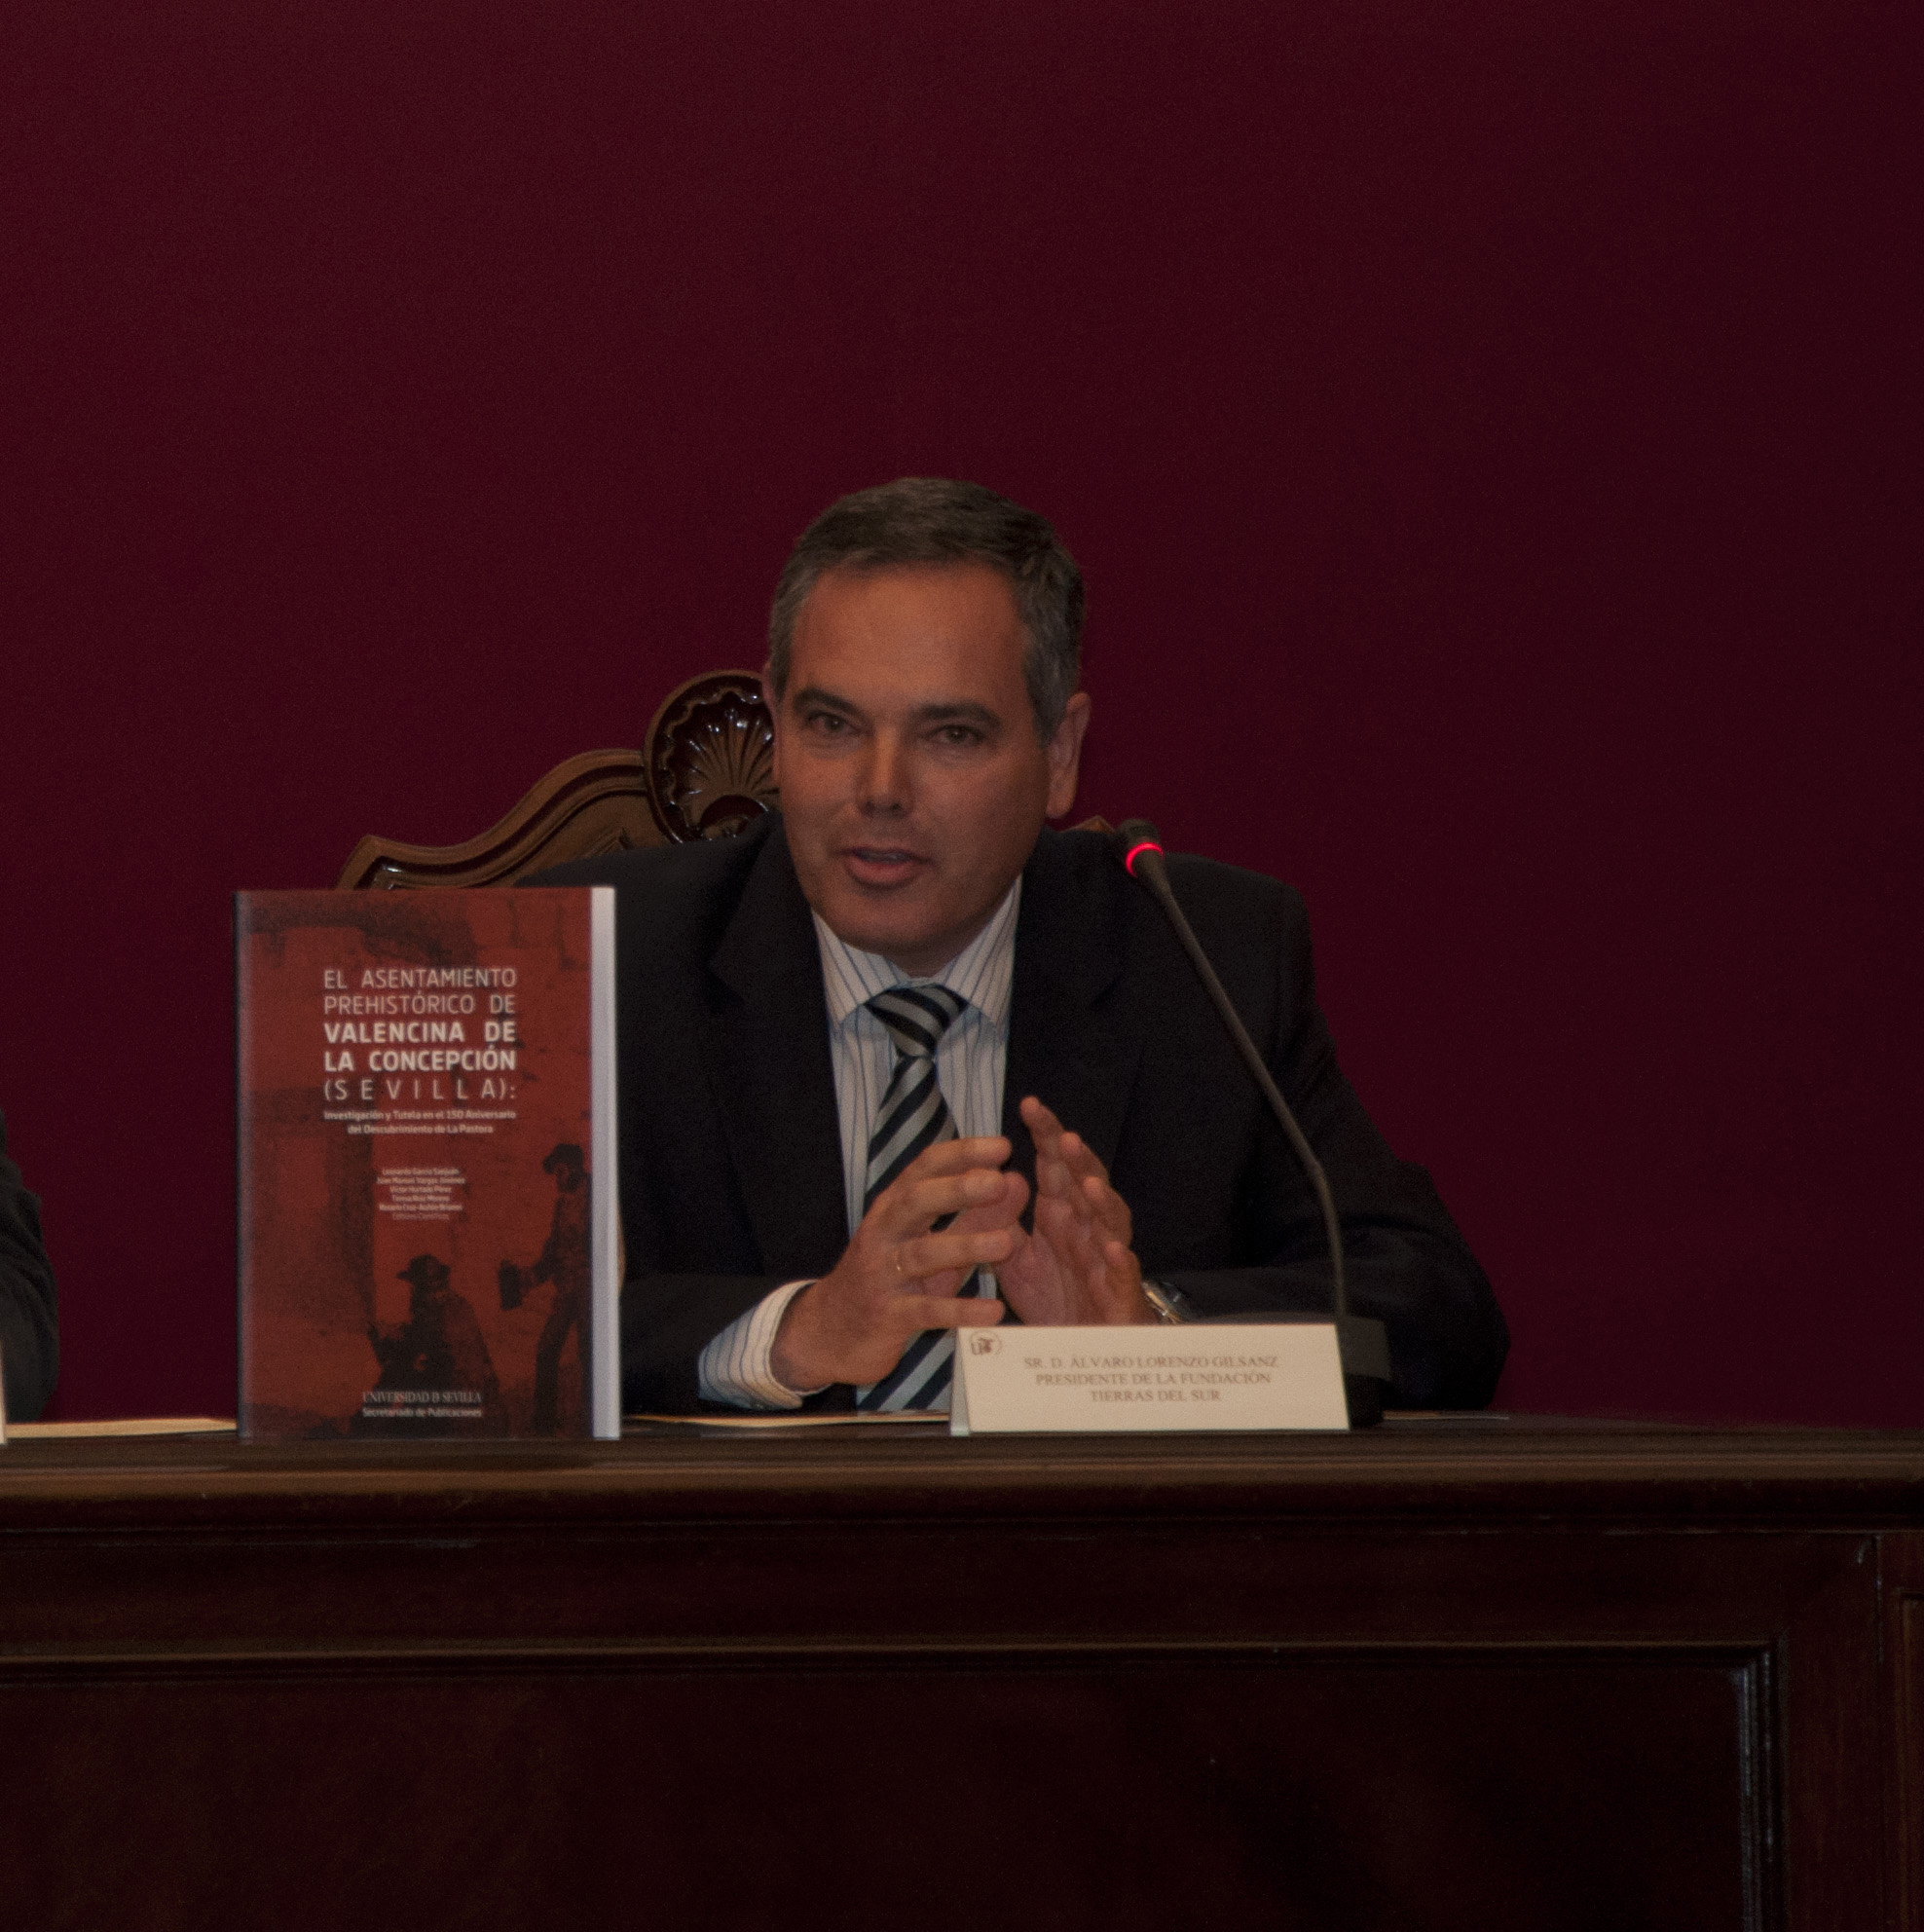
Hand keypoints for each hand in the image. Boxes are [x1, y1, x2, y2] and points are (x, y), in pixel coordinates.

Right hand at [771, 1137, 1018, 1388]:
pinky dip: (960, 1310)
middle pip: (916, 1202)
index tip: (1001, 1146)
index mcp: (895, 1207)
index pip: (925, 1169)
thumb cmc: (891, 1279)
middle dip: (957, 1189)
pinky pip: (925, 1310)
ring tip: (1006, 1243)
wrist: (832, 1332)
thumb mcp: (932, 1243)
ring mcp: (881, 1274)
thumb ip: (974, 1216)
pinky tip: (994, 1311)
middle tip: (997, 1181)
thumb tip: (1017, 1181)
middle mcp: (883, 1232)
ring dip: (964, 1246)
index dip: (962, 1155)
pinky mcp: (886, 1316)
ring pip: (921, 1254)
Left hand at [996, 1097, 1155, 1326]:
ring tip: (1086, 1182)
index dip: (1047, 1136)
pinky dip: (1119, 1260)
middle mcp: (1086, 1231)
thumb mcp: (1016, 1260)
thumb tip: (986, 1180)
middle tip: (1063, 1136)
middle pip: (1087, 1185)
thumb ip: (1001, 1222)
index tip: (1029, 1104)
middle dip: (1079, 1160)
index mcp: (1061, 1217)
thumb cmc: (1056, 1300)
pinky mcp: (1119, 1296)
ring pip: (1112, 1223)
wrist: (1081, 1353)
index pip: (1055, 1167)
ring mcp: (1106, 1261)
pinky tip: (1110, 1248)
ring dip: (1102, 1201)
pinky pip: (1122, 1275)